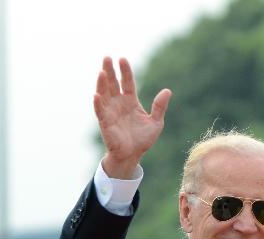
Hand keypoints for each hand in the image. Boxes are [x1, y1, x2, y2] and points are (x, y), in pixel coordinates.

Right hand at [94, 57, 170, 178]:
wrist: (133, 155)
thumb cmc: (142, 140)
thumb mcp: (156, 122)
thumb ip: (160, 107)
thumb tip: (167, 91)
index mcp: (130, 101)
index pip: (127, 82)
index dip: (125, 71)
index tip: (122, 59)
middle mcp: (118, 104)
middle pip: (112, 84)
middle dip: (109, 71)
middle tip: (107, 57)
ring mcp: (110, 112)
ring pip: (104, 94)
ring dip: (101, 83)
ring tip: (101, 71)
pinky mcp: (105, 123)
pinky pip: (100, 111)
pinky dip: (98, 103)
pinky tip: (96, 94)